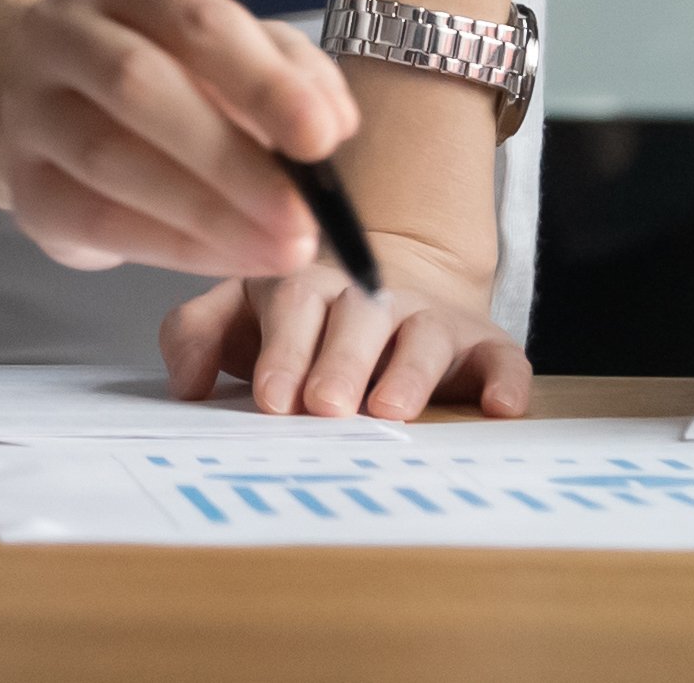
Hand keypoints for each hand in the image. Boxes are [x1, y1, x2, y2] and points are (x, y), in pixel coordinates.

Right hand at [0, 0, 355, 281]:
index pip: (196, 19)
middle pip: (139, 86)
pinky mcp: (23, 183)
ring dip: (208, 215)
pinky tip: (231, 259)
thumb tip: (335, 125)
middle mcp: (60, 28)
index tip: (324, 138)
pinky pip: (96, 220)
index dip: (262, 80)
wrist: (60, 97)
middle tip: (305, 215)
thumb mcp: (233, 47)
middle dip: (232, 157)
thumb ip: (289, 73)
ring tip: (282, 248)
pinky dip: (173, 247)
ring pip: (110, 159)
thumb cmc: (171, 64)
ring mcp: (28, 106)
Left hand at [161, 226, 533, 419]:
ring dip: (410, 372)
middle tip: (325, 407)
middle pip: (359, 317)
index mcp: (306, 284)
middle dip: (341, 362)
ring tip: (392, 409)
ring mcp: (429, 318)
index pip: (294, 304)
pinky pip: (502, 357)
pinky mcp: (480, 345)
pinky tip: (502, 408)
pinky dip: (506, 380)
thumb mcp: (241, 313)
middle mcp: (371, 296)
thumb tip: (187, 381)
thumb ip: (200, 333)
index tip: (272, 398)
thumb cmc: (301, 320)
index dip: (284, 349)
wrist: (390, 290)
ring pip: (424, 335)